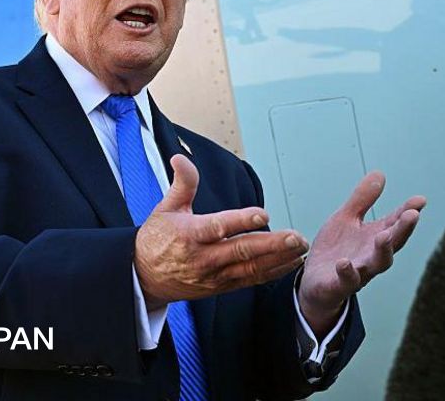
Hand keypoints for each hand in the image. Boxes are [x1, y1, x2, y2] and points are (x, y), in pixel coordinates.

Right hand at [135, 155, 309, 308]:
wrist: (144, 278)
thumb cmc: (157, 239)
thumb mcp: (165, 208)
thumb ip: (182, 184)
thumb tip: (180, 157)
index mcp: (189, 235)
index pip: (218, 227)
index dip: (241, 221)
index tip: (263, 214)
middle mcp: (203, 258)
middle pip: (242, 251)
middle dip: (272, 245)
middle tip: (296, 237)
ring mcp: (214, 275)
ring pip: (250, 269)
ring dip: (278, 259)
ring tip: (300, 248)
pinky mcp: (221, 286)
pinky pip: (250, 280)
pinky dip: (272, 272)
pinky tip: (290, 262)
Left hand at [298, 171, 425, 335]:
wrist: (314, 283)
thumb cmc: (336, 250)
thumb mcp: (346, 219)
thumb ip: (362, 200)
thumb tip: (380, 173)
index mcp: (375, 237)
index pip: (395, 223)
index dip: (408, 212)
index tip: (420, 200)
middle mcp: (371, 255)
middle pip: (393, 243)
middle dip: (403, 230)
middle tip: (412, 215)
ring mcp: (358, 271)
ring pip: (377, 264)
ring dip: (383, 251)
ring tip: (384, 236)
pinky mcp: (339, 285)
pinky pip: (346, 281)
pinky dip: (347, 272)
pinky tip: (344, 263)